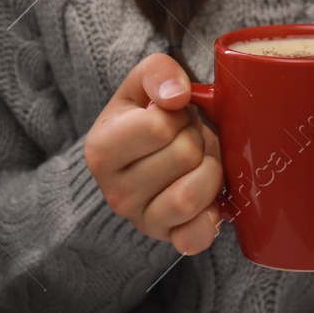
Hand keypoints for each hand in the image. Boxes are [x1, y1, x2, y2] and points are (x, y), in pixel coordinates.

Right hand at [85, 53, 224, 255]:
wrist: (151, 157)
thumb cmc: (149, 117)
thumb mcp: (144, 84)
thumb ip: (157, 72)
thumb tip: (176, 96)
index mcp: (101, 149)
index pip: (158, 127)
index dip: (180, 115)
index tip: (174, 116)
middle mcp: (114, 191)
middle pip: (183, 156)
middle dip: (198, 139)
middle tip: (190, 139)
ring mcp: (141, 220)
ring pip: (191, 196)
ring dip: (210, 171)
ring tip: (199, 163)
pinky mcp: (168, 240)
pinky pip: (197, 236)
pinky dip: (212, 215)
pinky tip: (209, 198)